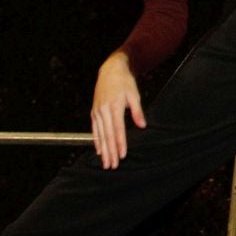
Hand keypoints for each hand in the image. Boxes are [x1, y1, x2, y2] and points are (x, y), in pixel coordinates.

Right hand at [90, 50, 144, 169]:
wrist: (110, 70)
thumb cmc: (125, 82)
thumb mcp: (134, 94)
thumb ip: (137, 111)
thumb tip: (142, 126)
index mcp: (114, 106)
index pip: (118, 129)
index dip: (120, 143)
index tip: (122, 155)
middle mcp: (103, 110)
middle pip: (107, 135)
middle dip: (110, 152)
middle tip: (112, 166)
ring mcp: (97, 111)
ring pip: (99, 135)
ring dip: (102, 150)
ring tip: (105, 162)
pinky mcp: (94, 112)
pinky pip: (94, 129)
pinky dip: (96, 141)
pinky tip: (98, 151)